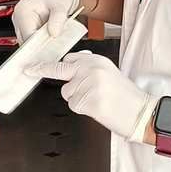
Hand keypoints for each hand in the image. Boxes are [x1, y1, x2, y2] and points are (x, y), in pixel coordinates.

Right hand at [11, 0, 80, 41]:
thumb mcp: (60, 4)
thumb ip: (57, 19)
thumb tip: (54, 33)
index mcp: (23, 11)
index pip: (27, 36)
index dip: (38, 46)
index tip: (50, 50)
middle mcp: (18, 18)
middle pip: (26, 41)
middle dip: (40, 46)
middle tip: (56, 46)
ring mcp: (21, 23)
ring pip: (28, 42)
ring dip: (41, 44)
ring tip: (54, 39)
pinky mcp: (26, 27)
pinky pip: (32, 39)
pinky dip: (41, 41)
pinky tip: (50, 37)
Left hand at [31, 52, 153, 141]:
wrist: (141, 113)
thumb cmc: (127, 96)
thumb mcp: (110, 73)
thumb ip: (90, 67)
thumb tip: (71, 63)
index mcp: (97, 60)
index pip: (69, 59)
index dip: (55, 64)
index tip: (38, 64)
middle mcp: (91, 69)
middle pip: (59, 69)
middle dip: (41, 69)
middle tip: (29, 70)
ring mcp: (87, 85)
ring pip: (66, 93)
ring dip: (76, 99)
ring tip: (97, 101)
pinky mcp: (86, 101)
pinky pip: (73, 105)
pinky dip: (82, 109)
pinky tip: (97, 108)